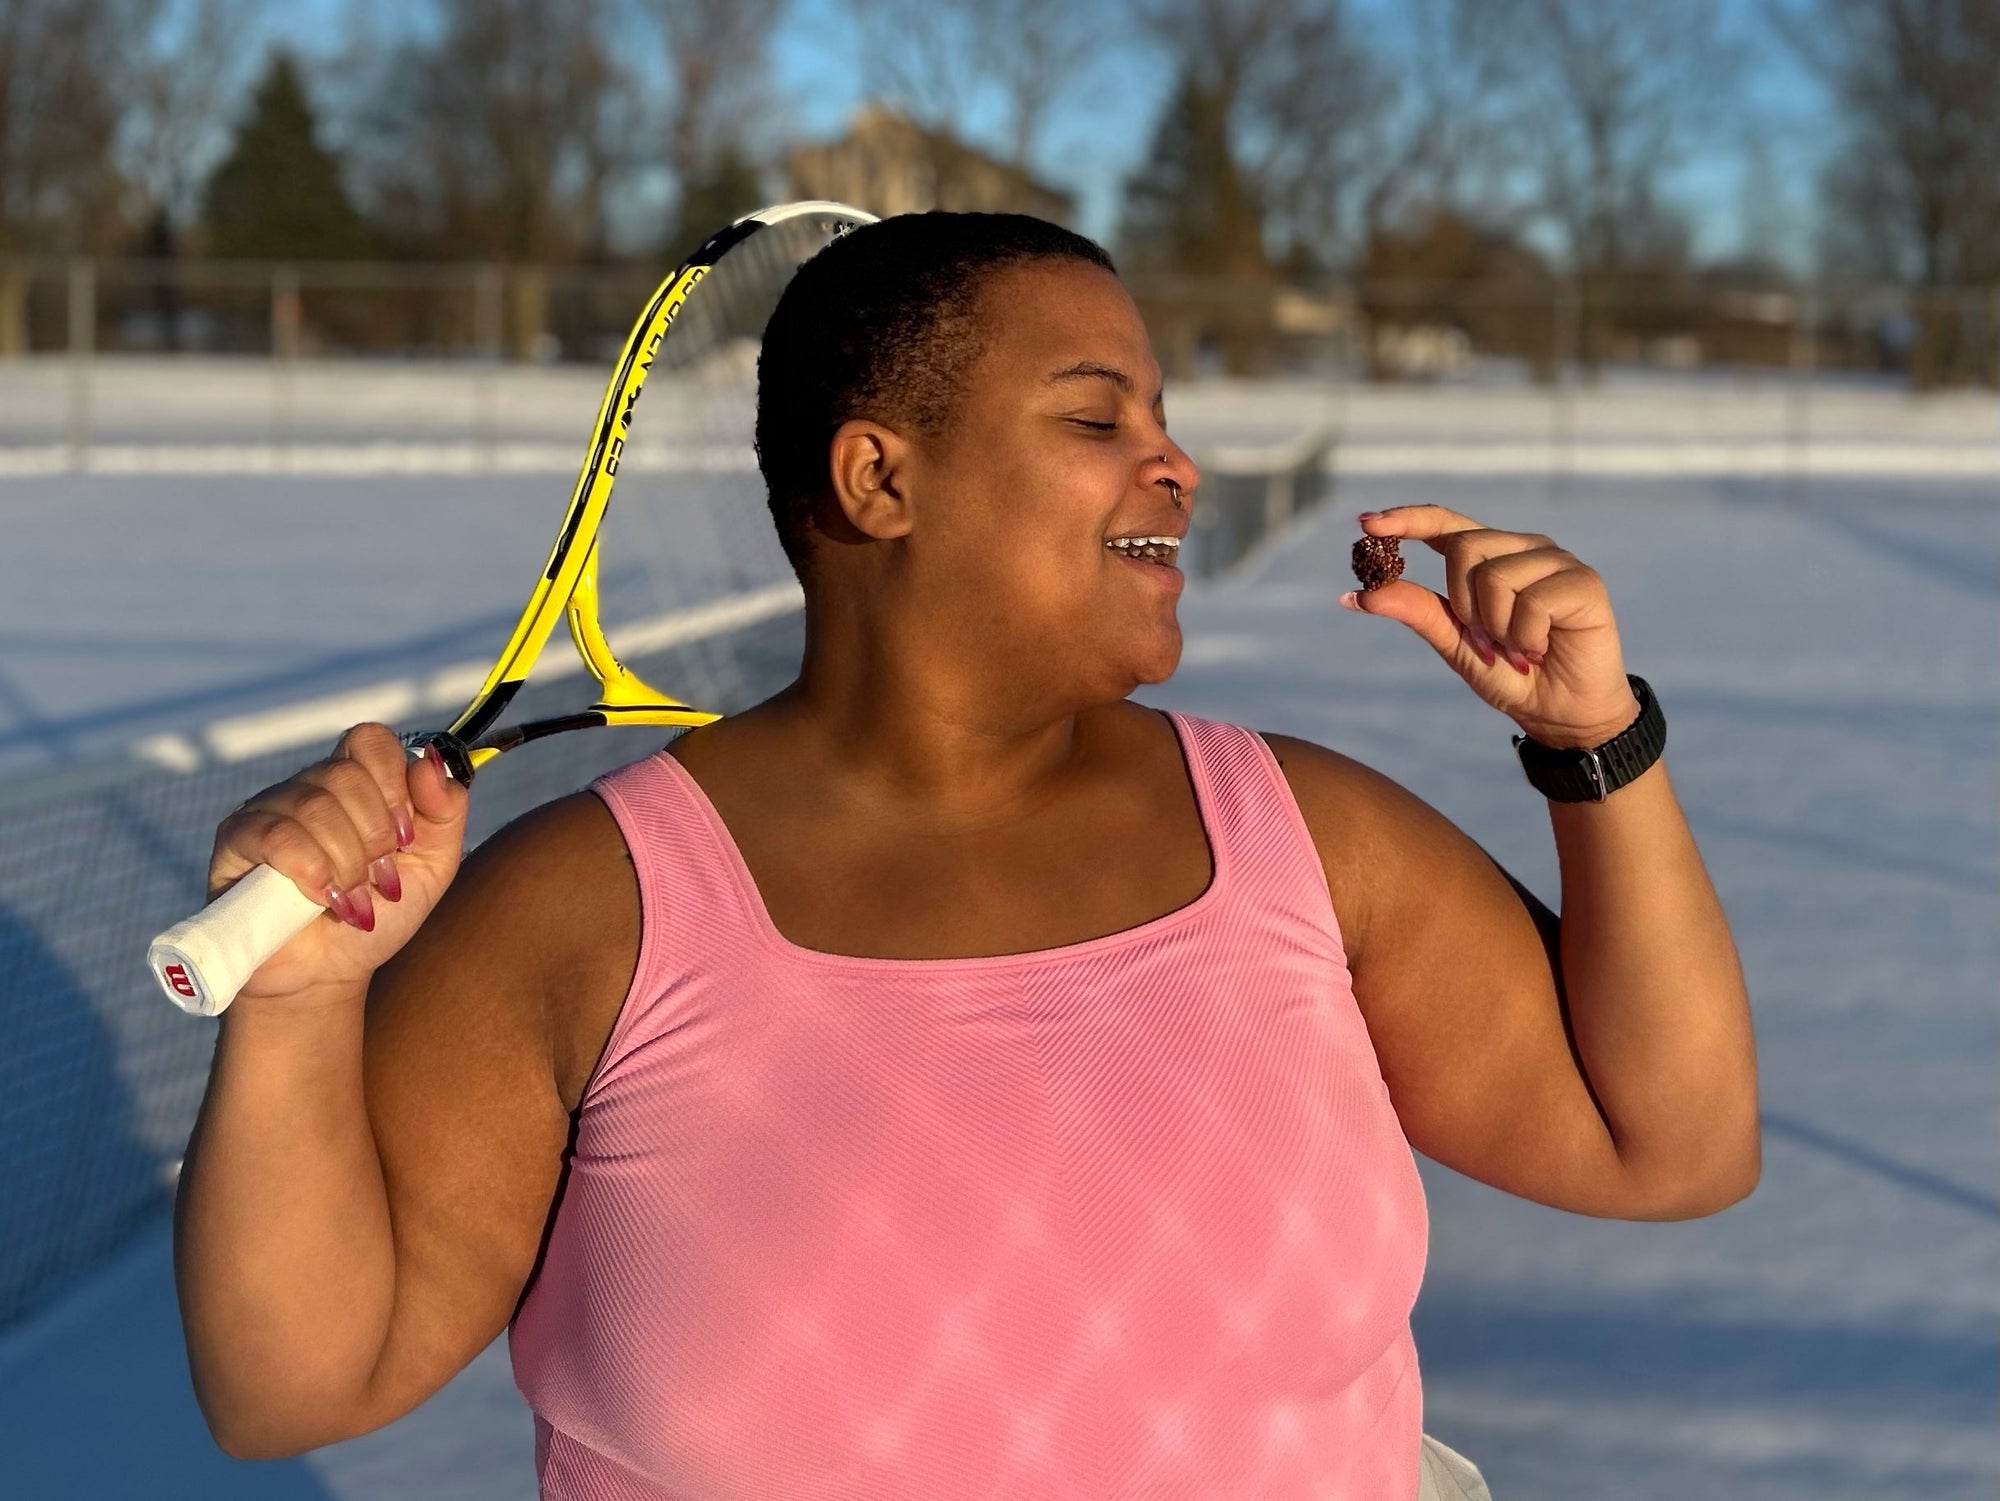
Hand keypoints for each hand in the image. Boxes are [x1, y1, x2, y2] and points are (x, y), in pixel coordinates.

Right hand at [206, 722, 469, 1006]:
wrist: (326, 973)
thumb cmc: (377, 913)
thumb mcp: (433, 866)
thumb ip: (445, 812)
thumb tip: (432, 761)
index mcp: (357, 784)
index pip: (371, 741)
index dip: (393, 782)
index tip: (405, 836)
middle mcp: (310, 786)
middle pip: (345, 775)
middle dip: (373, 836)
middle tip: (379, 880)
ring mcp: (270, 809)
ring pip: (313, 805)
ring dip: (346, 862)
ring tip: (352, 902)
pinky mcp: (237, 840)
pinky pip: (275, 834)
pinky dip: (311, 871)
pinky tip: (323, 900)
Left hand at [1339, 504, 1641, 749]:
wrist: (1560, 715)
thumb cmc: (1509, 674)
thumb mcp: (1453, 643)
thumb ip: (1415, 612)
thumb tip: (1356, 594)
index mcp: (1489, 557)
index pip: (1445, 523)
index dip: (1407, 519)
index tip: (1366, 522)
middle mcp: (1522, 548)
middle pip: (1465, 548)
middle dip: (1464, 605)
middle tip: (1487, 641)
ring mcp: (1555, 561)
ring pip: (1497, 575)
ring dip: (1497, 627)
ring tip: (1520, 648)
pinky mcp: (1584, 582)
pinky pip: (1533, 601)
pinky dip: (1527, 637)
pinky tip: (1542, 648)